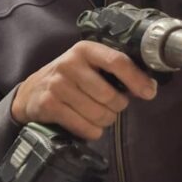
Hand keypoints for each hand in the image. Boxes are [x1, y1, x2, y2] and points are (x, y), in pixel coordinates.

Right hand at [11, 41, 157, 140]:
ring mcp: (57, 84)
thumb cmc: (72, 78)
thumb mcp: (90, 66)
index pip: (117, 61)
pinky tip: (90, 126)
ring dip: (106, 120)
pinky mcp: (48, 105)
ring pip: (98, 113)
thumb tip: (149, 88)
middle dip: (118, 106)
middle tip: (114, 107)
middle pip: (109, 94)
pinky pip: (83, 126)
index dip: (136, 79)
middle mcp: (70, 64)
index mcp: (85, 50)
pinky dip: (92, 131)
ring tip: (101, 116)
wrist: (31, 92)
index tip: (149, 93)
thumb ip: (116, 71)